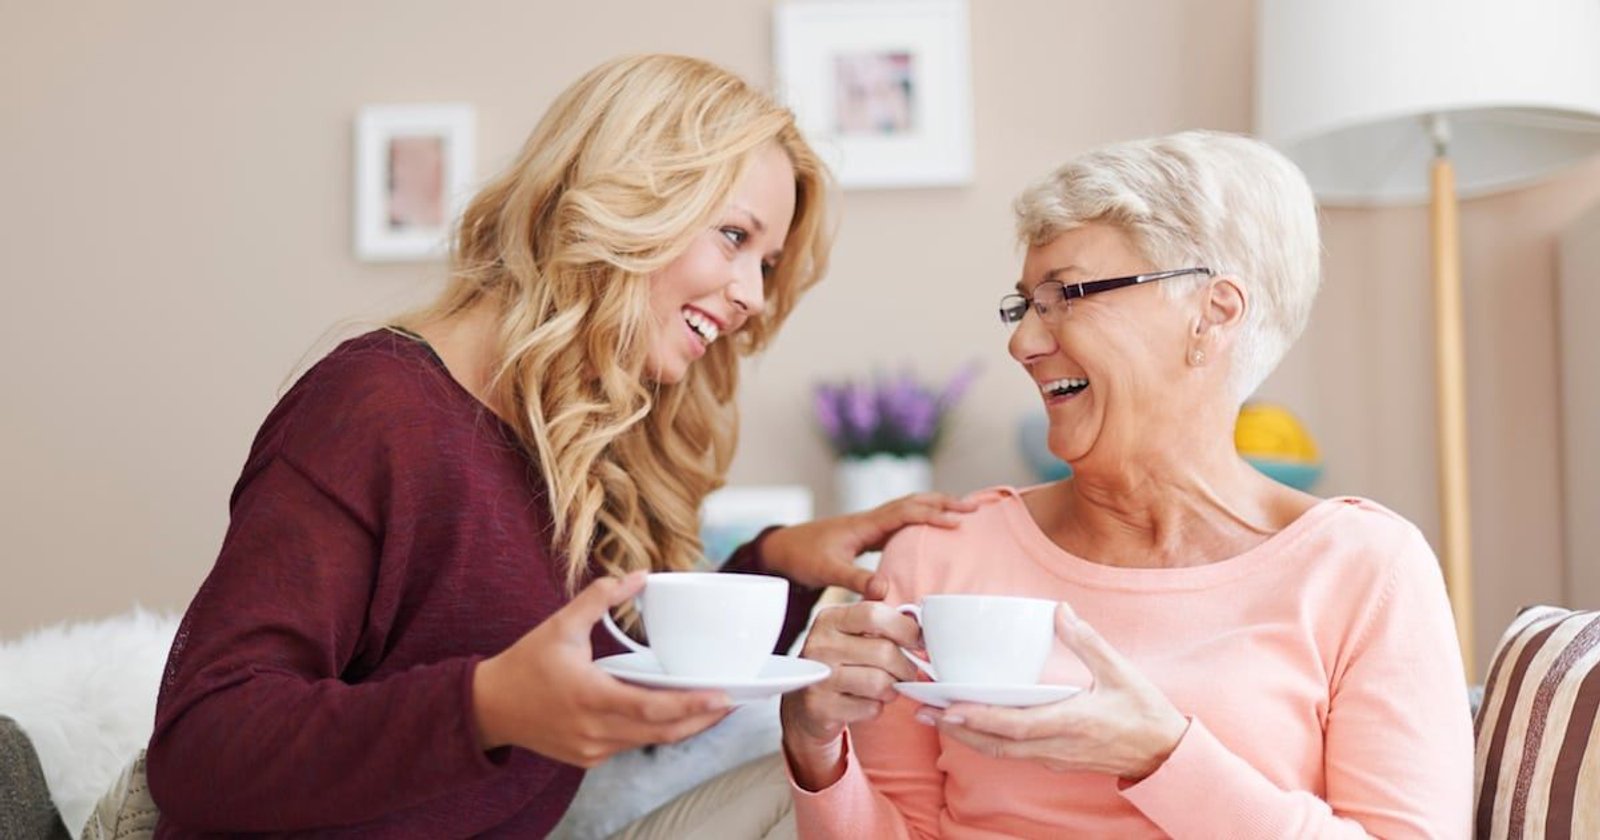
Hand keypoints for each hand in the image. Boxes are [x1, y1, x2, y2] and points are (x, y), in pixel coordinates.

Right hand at [473, 572, 730, 767]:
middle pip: (661, 732)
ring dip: (684, 727)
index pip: (651, 708)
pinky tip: (675, 715)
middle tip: (733, 701)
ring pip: (650, 742)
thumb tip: (639, 575)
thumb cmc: (525, 664)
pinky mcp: (589, 757)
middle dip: (702, 719)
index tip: (723, 697)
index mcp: (588, 695)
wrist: (489, 708)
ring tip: (713, 707)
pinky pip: (632, 745)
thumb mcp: (560, 625)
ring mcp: (592, 749)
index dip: (691, 706)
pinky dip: (656, 731)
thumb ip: (600, 598)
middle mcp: (593, 729)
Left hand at [761, 492, 978, 596]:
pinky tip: (931, 531)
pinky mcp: (868, 535)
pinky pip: (901, 522)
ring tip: (963, 512)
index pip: (906, 512)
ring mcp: (870, 525)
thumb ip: (855, 580)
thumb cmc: (803, 556)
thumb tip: (885, 590)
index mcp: (865, 524)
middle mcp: (871, 519)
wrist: (782, 549)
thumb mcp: (828, 571)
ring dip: (935, 507)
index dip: (933, 515)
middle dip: (945, 503)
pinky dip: (921, 520)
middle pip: (914, 502)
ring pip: (909, 509)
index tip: (959, 521)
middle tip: (976, 507)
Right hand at [779, 601, 922, 788]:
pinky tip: (866, 702)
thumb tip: (882, 583)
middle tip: (905, 672)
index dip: (905, 628)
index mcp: (829, 619)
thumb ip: (873, 609)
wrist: (805, 705)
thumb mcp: (851, 629)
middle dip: (905, 666)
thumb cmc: (840, 661)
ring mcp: (818, 678)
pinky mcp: (821, 708)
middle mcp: (819, 645)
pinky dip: (877, 708)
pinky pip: (870, 709)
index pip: (874, 614)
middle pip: (885, 652)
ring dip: (892, 689)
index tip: (917, 641)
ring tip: (886, 686)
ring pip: (880, 683)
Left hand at [924, 604, 1188, 781]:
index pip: (1015, 726)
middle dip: (957, 729)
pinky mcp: (1055, 759)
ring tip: (935, 716)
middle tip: (923, 710)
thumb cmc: (1146, 713)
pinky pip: (1013, 752)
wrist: (1165, 755)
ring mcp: (1055, 756)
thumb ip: (1087, 641)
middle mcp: (1057, 745)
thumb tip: (1059, 610)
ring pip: (1001, 752)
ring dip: (966, 736)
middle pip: (997, 744)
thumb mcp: (1120, 672)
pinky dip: (986, 740)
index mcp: (1072, 722)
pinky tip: (970, 724)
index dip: (979, 719)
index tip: (948, 708)